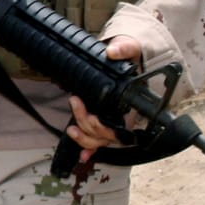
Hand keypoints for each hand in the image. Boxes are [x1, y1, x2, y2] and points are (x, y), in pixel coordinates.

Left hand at [66, 36, 142, 157]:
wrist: (131, 57)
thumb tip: (113, 51)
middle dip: (88, 124)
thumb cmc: (132, 56)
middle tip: (75, 102)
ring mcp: (115, 121)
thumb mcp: (131, 47)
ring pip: (101, 140)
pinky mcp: (105, 121)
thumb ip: (125, 48)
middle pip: (107, 134)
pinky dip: (91, 150)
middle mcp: (126, 116)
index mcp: (134, 104)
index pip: (122, 125)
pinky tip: (82, 157)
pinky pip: (100, 141)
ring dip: (85, 138)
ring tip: (71, 129)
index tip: (92, 116)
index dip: (106, 127)